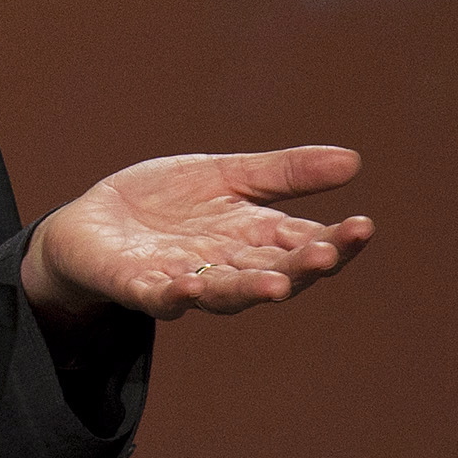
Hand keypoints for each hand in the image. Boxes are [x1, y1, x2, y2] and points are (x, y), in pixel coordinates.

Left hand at [22, 145, 373, 323]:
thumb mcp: (227, 175)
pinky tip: (189, 288)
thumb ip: (284, 173)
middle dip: (300, 268)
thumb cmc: (166, 202)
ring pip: (223, 294)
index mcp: (254, 238)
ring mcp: (183, 280)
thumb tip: (354, 160)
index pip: (304, 243)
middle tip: (327, 255)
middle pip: (273, 274)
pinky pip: (158, 296)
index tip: (363, 226)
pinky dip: (175, 295)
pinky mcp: (137, 286)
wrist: (94, 220)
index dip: (334, 240)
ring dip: (248, 291)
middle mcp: (226, 266)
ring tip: (275, 287)